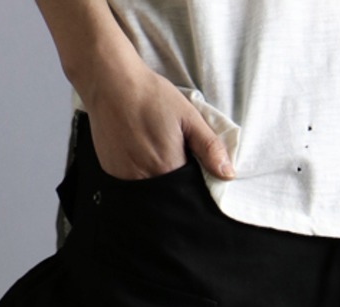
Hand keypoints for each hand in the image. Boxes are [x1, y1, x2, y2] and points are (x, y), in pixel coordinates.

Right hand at [79, 61, 234, 181]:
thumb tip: (228, 174)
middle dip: (172, 175)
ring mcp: (126, 177)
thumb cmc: (151, 96)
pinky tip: (135, 149)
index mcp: (169, 167)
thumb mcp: (189, 116)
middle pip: (167, 190)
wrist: (111, 82)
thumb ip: (210, 148)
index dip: (190, 174)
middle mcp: (146, 178)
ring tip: (150, 145)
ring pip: (148, 188)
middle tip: (165, 145)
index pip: (188, 187)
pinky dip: (136, 171)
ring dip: (153, 174)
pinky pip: (130, 182)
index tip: (186, 156)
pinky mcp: (112, 173)